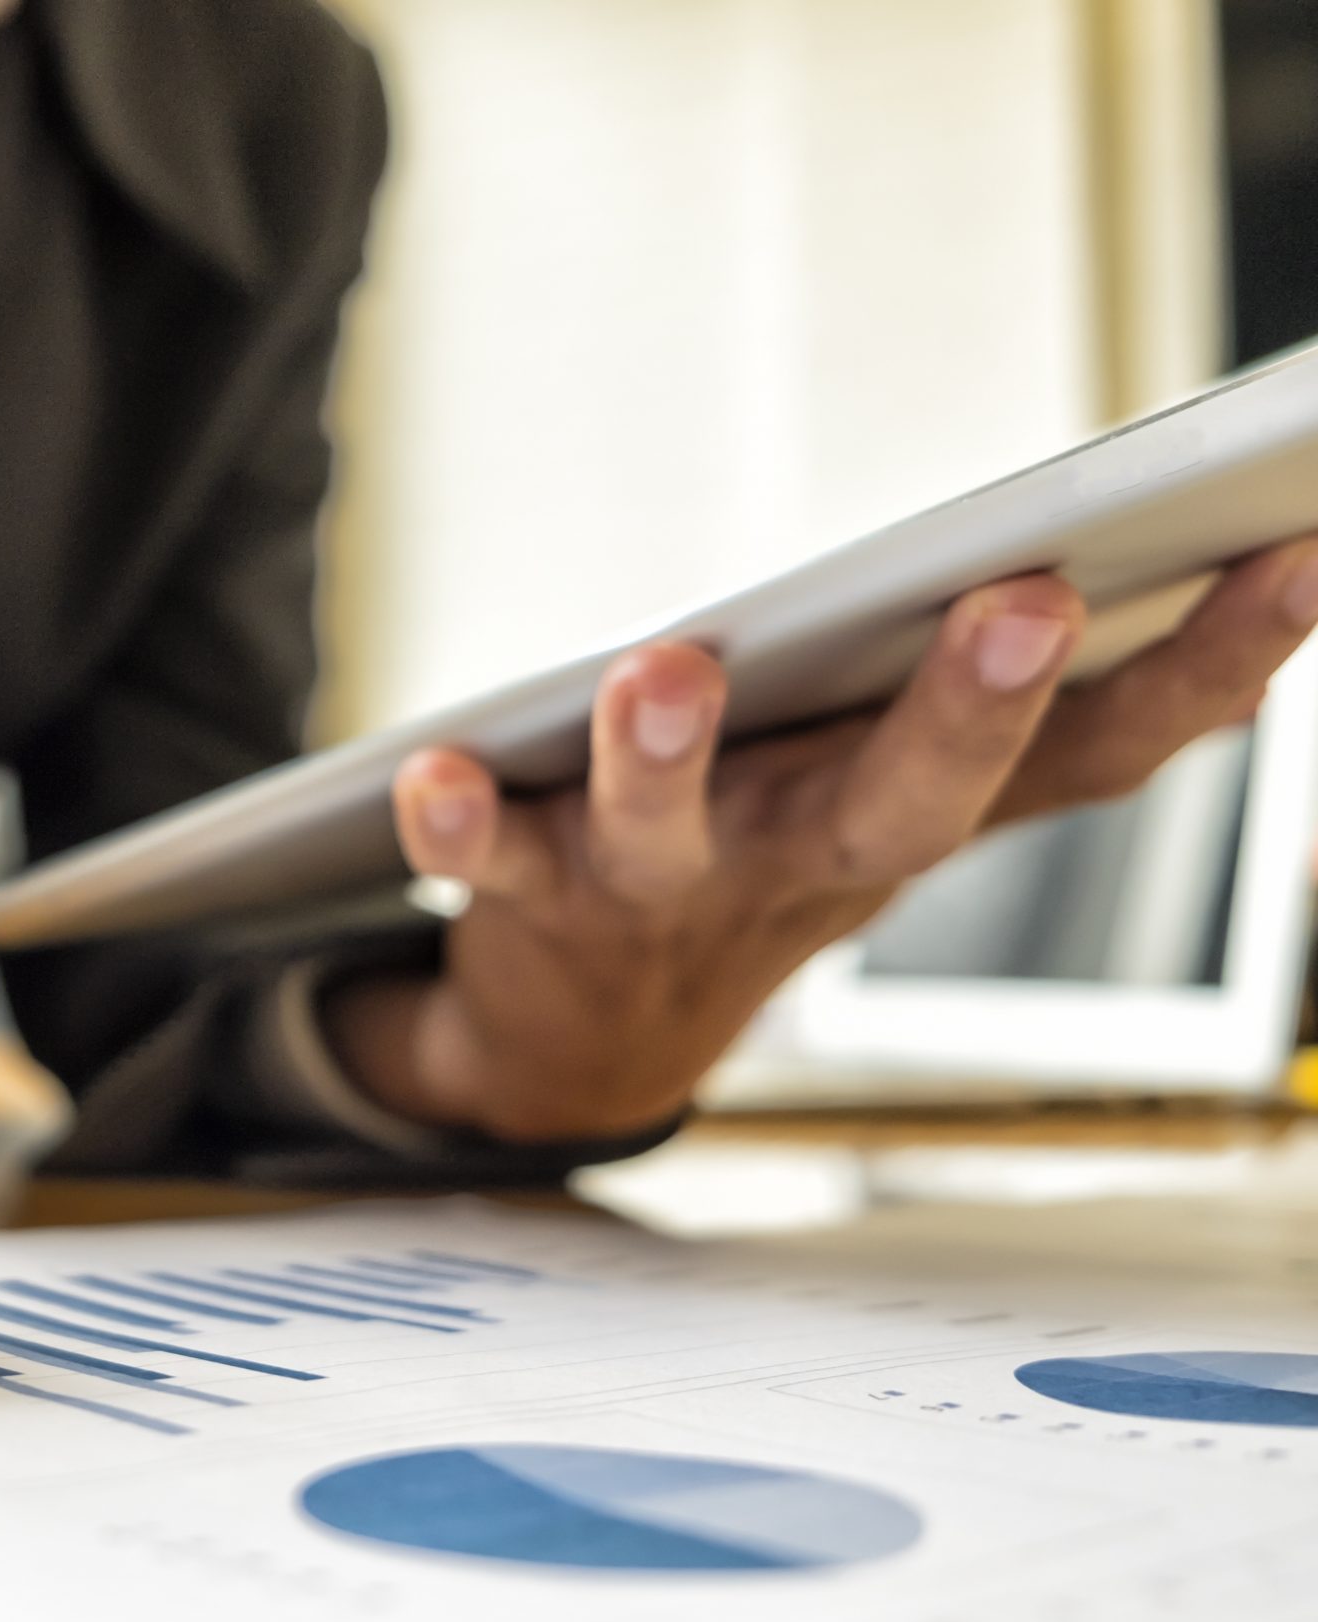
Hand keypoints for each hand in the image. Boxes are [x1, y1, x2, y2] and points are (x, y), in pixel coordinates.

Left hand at [326, 537, 1317, 1139]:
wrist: (589, 1030)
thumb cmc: (770, 851)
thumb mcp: (901, 785)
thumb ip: (1021, 714)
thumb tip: (1235, 593)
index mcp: (918, 814)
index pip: (1091, 758)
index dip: (1203, 669)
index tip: (1293, 549)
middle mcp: (807, 856)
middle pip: (904, 803)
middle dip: (964, 710)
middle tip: (1025, 600)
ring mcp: (666, 887)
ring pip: (674, 834)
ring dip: (670, 755)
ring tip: (665, 672)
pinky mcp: (532, 893)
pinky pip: (490, 857)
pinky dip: (460, 817)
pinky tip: (432, 768)